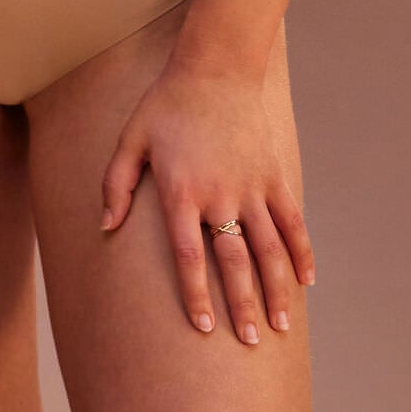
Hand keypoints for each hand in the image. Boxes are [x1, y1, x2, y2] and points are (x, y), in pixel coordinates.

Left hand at [101, 59, 316, 344]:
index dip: (197, 295)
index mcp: (180, 192)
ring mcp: (252, 187)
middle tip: (248, 341)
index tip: (204, 327)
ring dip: (276, 290)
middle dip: (242, 305)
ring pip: (269, 249)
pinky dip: (302, 253)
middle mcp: (220, 195)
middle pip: (234, 262)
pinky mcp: (275, 177)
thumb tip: (104, 225)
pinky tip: (305, 283)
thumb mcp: (130, 140)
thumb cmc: (165, 106)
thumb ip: (115, 185)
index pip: (189, 257)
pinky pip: (293, 223)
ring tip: (278, 326)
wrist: (215, 70)